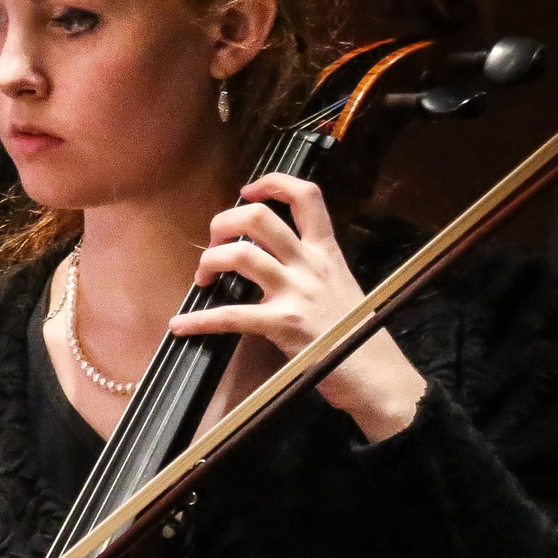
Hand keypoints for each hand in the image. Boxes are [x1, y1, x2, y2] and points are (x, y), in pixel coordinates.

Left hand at [166, 173, 427, 442]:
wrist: (377, 374)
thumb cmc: (357, 335)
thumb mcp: (341, 287)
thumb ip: (312, 269)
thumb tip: (275, 260)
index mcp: (327, 252)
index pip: (305, 196)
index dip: (272, 183)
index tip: (248, 190)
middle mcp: (310, 265)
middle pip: (259, 218)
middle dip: (224, 222)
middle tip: (214, 241)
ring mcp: (297, 293)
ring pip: (241, 255)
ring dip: (210, 261)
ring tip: (202, 278)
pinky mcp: (284, 325)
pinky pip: (231, 316)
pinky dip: (199, 321)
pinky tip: (181, 326)